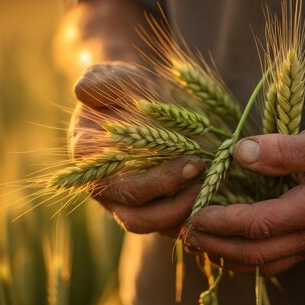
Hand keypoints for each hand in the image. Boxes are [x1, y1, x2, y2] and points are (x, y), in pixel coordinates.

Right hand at [68, 62, 205, 235]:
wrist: (134, 97)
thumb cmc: (123, 87)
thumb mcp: (111, 78)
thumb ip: (99, 83)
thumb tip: (84, 92)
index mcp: (92, 166)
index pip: (124, 189)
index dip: (160, 182)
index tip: (194, 163)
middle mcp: (108, 191)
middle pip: (138, 219)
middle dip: (176, 206)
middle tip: (209, 181)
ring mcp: (130, 203)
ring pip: (156, 227)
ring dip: (187, 214)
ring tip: (216, 188)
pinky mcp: (151, 205)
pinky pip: (171, 225)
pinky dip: (194, 216)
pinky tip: (219, 199)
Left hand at [187, 121, 304, 274]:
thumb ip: (285, 148)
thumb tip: (240, 154)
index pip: (261, 224)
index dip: (224, 221)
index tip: (195, 212)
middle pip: (256, 253)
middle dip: (216, 245)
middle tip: (184, 232)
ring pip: (262, 265)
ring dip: (225, 257)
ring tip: (196, 241)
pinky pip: (271, 263)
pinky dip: (242, 258)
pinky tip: (223, 245)